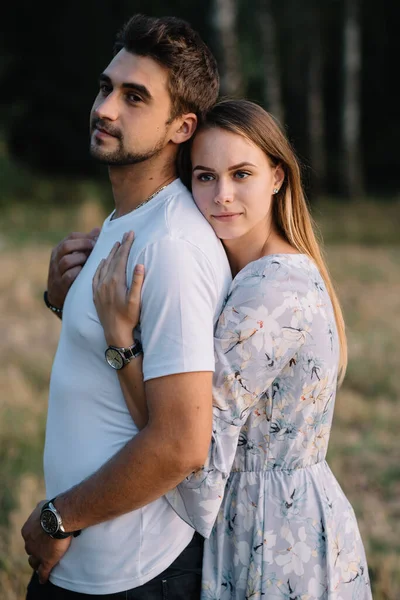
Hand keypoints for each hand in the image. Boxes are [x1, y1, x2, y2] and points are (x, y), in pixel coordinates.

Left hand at [21, 501, 71, 583]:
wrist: (59, 517)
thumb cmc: (53, 509)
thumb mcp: (42, 505)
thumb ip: (40, 508)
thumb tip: (41, 506)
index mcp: (27, 530)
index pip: (29, 537)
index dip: (35, 538)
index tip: (41, 538)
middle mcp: (29, 543)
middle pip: (30, 550)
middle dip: (35, 550)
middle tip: (42, 550)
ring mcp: (37, 553)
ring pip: (34, 562)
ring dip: (37, 564)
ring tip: (41, 566)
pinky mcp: (47, 561)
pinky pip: (43, 572)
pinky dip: (43, 576)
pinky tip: (44, 579)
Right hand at [47, 227, 99, 308]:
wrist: (57, 296)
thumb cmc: (70, 272)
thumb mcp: (74, 257)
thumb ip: (85, 244)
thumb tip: (97, 230)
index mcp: (59, 250)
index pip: (71, 236)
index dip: (86, 236)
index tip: (97, 239)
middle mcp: (56, 259)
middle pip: (67, 246)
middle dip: (83, 245)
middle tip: (95, 248)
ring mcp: (57, 272)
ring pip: (66, 260)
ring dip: (81, 259)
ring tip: (89, 261)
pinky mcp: (61, 285)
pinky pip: (69, 276)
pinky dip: (78, 272)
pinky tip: (85, 273)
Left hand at [92, 231, 144, 345]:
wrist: (114, 334)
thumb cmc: (129, 318)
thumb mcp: (136, 301)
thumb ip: (137, 282)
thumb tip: (139, 264)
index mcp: (116, 281)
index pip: (122, 258)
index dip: (127, 244)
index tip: (130, 233)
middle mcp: (105, 282)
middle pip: (113, 259)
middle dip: (120, 245)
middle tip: (125, 233)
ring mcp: (99, 288)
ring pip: (103, 265)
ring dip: (110, 253)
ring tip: (116, 244)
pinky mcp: (95, 294)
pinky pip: (96, 275)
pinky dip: (100, 266)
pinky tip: (102, 262)